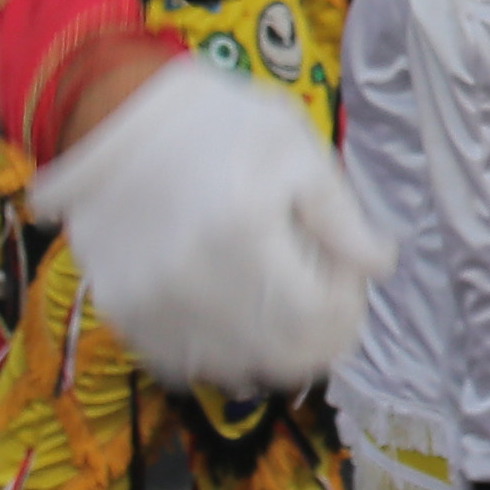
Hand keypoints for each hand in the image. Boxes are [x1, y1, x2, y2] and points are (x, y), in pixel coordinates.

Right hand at [26, 57, 394, 396]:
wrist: (111, 119)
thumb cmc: (214, 125)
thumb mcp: (292, 147)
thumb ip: (339, 214)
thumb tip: (378, 265)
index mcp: (245, 236)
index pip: (322, 319)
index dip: (348, 305)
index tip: (344, 273)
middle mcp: (197, 286)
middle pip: (285, 358)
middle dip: (318, 333)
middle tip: (318, 291)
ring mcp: (156, 309)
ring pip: (239, 370)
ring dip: (270, 344)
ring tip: (270, 292)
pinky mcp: (126, 317)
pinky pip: (189, 363)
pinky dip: (219, 345)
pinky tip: (226, 303)